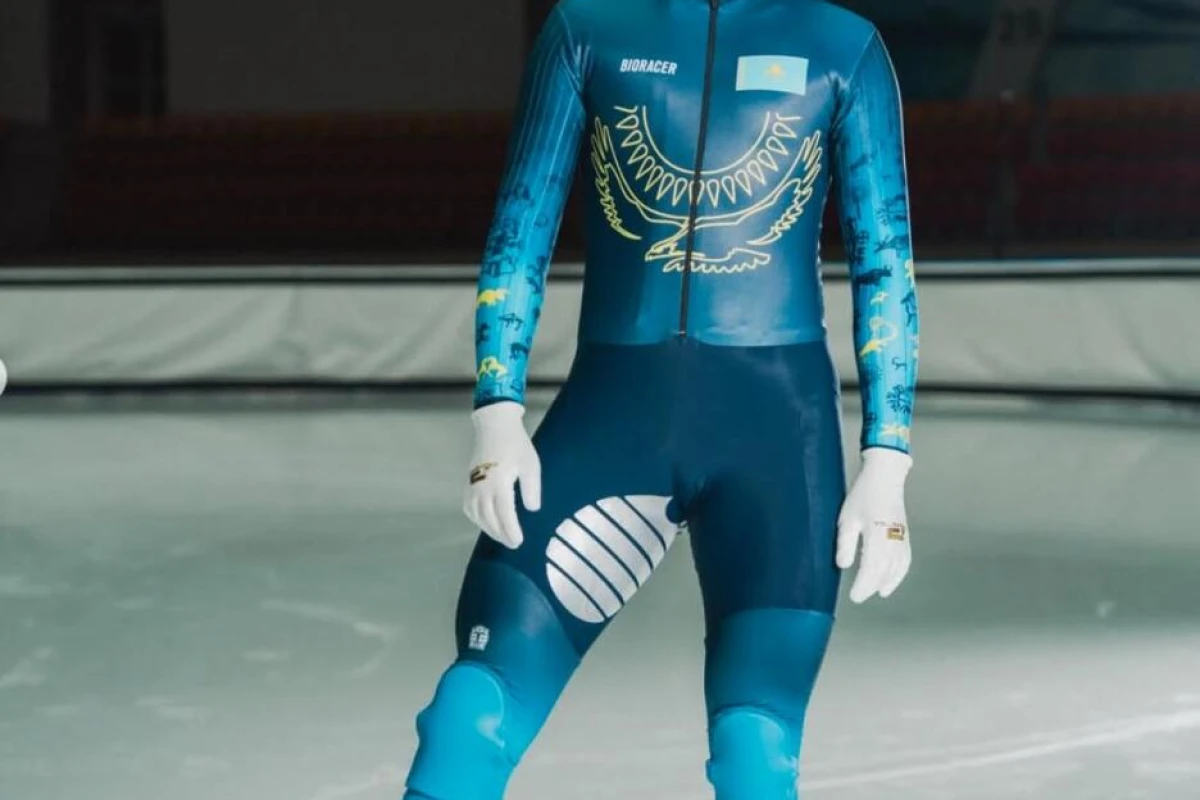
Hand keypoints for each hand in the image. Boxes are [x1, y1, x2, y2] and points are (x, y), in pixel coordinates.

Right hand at [462, 401, 541, 548]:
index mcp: (499, 483)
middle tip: (513, 544)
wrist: (494, 426)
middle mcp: (482, 487)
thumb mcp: (531, 465)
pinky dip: (477, 519)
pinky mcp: (467, 483)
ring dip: (489, 529)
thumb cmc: (515, 444)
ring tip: (502, 536)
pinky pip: (469, 508)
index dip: (511, 530)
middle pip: (489, 518)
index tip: (518, 541)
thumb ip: (531, 488)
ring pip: (477, 515)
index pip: (504, 514)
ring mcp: (472, 485)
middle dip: (501, 534)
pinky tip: (486, 522)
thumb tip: (532, 509)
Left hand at [836, 448, 912, 603]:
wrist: (885, 476)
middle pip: (885, 571)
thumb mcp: (847, 518)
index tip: (855, 596)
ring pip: (897, 568)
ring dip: (887, 582)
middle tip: (859, 596)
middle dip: (871, 586)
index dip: (863, 585)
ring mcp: (902, 538)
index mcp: (877, 536)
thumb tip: (843, 566)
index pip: (871, 569)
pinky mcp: (905, 535)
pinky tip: (892, 579)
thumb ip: (846, 543)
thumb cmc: (863, 494)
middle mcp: (893, 540)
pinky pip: (905, 560)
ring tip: (877, 592)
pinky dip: (900, 573)